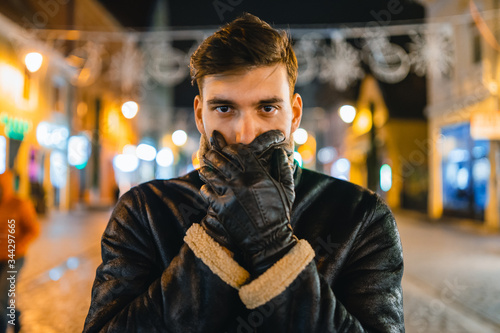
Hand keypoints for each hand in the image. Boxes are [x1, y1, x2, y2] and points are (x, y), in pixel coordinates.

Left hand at [199, 130, 296, 276]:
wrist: (269, 240)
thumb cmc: (279, 214)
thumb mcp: (287, 189)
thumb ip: (283, 168)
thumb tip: (281, 151)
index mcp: (257, 174)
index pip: (240, 152)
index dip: (231, 148)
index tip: (227, 148)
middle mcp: (241, 181)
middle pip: (221, 160)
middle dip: (214, 155)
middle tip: (209, 154)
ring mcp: (230, 194)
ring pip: (211, 175)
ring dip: (206, 170)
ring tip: (203, 168)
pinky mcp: (221, 208)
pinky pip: (207, 193)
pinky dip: (205, 188)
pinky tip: (205, 187)